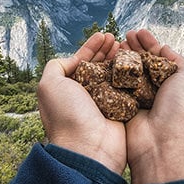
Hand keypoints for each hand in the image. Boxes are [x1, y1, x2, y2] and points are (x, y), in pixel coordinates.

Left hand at [37, 32, 125, 174]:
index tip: (102, 35)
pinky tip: (134, 63)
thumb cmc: (67, 115)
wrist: (89, 148)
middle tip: (116, 38)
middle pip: (98, 65)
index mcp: (68, 89)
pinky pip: (127, 88)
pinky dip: (130, 75)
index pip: (81, 61)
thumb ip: (55, 66)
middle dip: (106, 50)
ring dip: (119, 59)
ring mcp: (105, 103)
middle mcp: (86, 95)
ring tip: (125, 46)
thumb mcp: (49, 85)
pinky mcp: (122, 110)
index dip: (91, 47)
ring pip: (113, 75)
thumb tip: (72, 60)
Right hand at [121, 29, 183, 183]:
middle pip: (142, 62)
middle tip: (125, 35)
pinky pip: (116, 86)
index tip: (138, 31)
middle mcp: (156, 90)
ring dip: (122, 57)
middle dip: (134, 47)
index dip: (149, 43)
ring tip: (117, 43)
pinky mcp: (123, 107)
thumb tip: (163, 48)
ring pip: (128, 72)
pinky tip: (108, 59)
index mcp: (173, 83)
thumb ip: (176, 60)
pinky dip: (112, 73)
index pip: (159, 57)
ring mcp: (139, 98)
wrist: (163, 143)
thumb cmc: (180, 109)